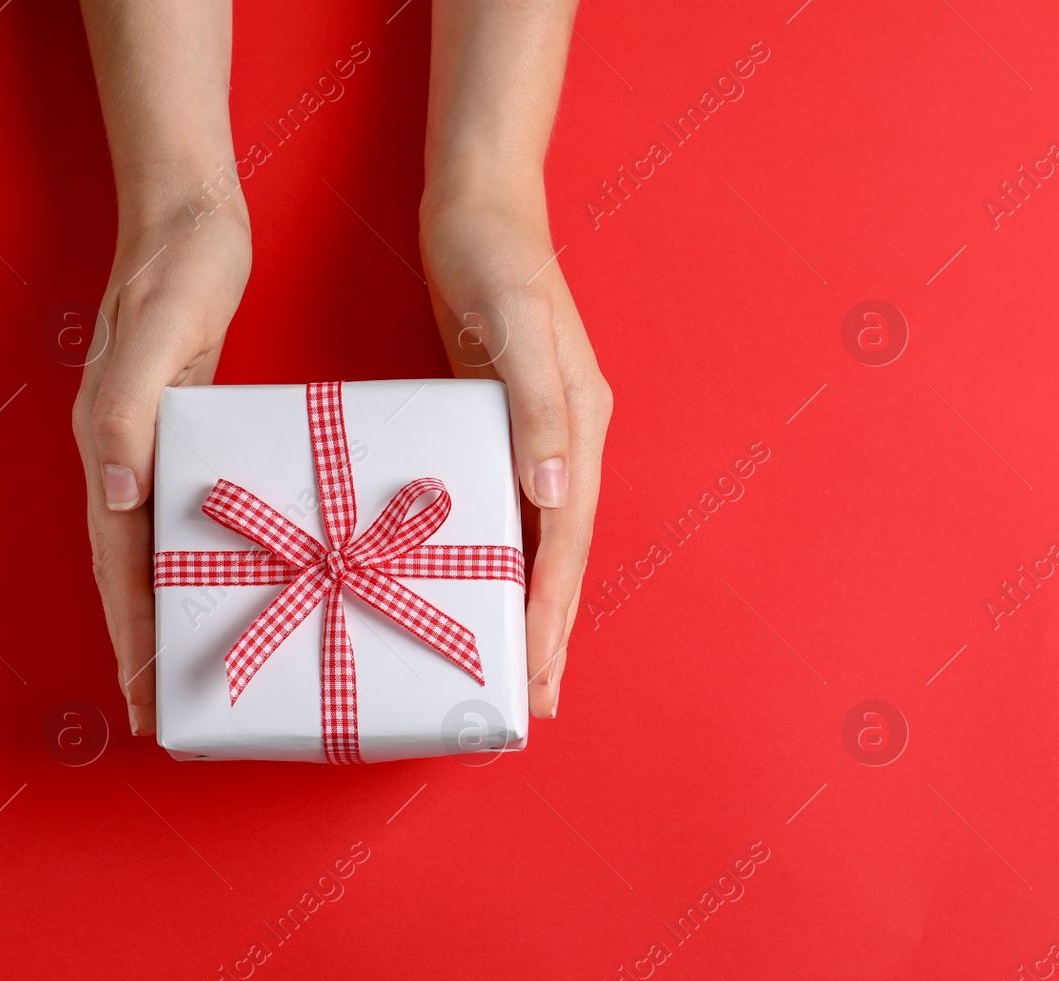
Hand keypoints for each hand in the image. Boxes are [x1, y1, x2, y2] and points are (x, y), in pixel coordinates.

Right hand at [71, 179, 251, 734]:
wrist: (191, 219)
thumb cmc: (176, 271)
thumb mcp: (157, 334)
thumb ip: (130, 411)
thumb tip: (117, 497)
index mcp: (114, 443)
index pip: (120, 563)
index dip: (134, 634)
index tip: (146, 699)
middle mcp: (128, 454)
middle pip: (134, 571)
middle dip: (151, 645)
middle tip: (172, 715)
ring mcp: (157, 444)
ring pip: (159, 549)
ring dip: (175, 613)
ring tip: (199, 672)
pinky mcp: (189, 427)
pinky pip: (190, 514)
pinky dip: (202, 560)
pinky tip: (233, 582)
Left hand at [420, 184, 611, 718]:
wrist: (479, 201)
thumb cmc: (494, 257)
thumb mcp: (514, 326)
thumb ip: (539, 408)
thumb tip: (552, 494)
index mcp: (578, 423)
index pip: (566, 537)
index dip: (551, 610)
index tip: (538, 674)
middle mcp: (567, 437)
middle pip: (561, 552)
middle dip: (548, 628)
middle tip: (530, 702)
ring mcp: (537, 431)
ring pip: (538, 537)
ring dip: (528, 602)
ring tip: (516, 665)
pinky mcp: (502, 419)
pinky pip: (508, 506)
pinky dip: (503, 556)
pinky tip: (482, 582)